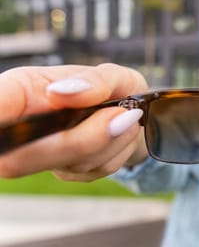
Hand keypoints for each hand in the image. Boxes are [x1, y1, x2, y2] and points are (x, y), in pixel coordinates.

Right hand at [0, 63, 148, 180]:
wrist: (137, 115)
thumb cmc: (116, 89)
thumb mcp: (114, 75)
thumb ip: (94, 80)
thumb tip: (62, 93)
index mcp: (19, 91)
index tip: (3, 124)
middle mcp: (22, 125)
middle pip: (21, 158)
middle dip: (82, 139)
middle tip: (125, 114)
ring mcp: (42, 153)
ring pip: (69, 163)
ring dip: (110, 141)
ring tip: (128, 116)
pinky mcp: (66, 170)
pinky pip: (92, 171)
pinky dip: (116, 153)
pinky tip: (122, 134)